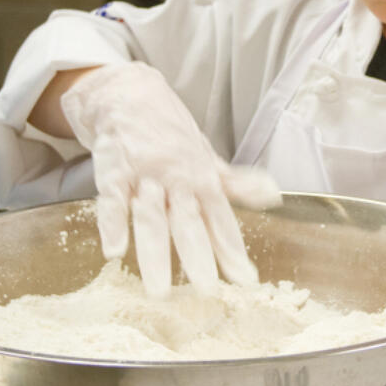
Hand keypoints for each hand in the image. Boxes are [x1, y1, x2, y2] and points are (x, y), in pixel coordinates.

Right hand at [60, 62, 280, 297]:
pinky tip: (114, 251)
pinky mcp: (114, 171)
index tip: (244, 280)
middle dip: (197, 256)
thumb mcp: (207, 157)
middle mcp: (176, 178)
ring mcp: (144, 175)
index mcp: (202, 177)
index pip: (221, 219)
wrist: (130, 94)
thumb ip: (235, 183)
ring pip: (151, 217)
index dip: (232, 250)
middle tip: (205, 291)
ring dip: (155, 253)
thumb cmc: (172, 134)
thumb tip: (274, 196)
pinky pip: (112, 200)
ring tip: (159, 290)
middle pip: (188, 222)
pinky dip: (112, 223)